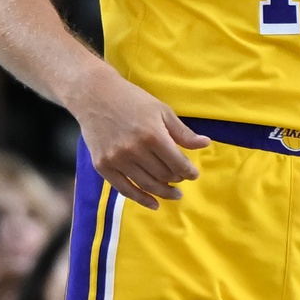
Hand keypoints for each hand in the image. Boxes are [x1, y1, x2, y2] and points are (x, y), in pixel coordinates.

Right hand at [69, 68, 206, 210]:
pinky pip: (124, 189)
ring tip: (173, 193)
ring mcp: (117, 160)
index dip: (189, 172)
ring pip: (147, 185)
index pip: (177, 163)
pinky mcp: (103, 166)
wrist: (94, 96)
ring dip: (163, 192)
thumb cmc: (132, 100)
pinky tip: (154, 204)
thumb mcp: (161, 111)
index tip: (193, 174)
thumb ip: (183, 132)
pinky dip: (141, 199)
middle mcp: (134, 150)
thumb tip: (205, 144)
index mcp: (153, 135)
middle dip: (177, 180)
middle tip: (181, 180)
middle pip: (163, 175)